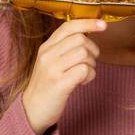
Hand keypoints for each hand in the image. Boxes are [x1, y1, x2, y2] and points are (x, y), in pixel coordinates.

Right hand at [21, 19, 107, 134]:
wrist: (32, 110)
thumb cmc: (48, 85)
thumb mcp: (51, 62)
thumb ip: (65, 48)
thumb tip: (87, 34)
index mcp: (46, 47)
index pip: (68, 26)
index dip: (88, 23)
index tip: (103, 25)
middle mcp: (47, 55)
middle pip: (80, 39)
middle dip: (92, 50)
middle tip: (88, 63)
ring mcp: (52, 69)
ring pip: (84, 54)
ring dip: (91, 65)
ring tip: (83, 75)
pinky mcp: (59, 83)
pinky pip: (84, 70)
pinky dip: (89, 76)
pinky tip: (82, 83)